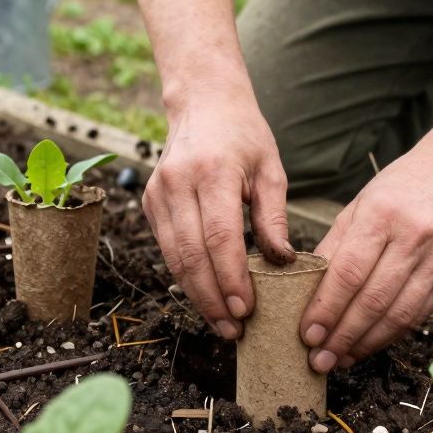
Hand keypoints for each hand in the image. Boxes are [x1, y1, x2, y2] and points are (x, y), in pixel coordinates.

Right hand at [143, 85, 294, 339]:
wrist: (202, 102)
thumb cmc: (244, 136)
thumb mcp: (271, 168)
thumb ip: (273, 217)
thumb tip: (283, 262)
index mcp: (213, 172)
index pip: (219, 237)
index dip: (230, 278)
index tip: (245, 309)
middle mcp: (178, 183)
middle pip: (191, 254)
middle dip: (212, 298)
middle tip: (234, 330)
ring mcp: (158, 193)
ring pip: (173, 258)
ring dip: (197, 295)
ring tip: (221, 322)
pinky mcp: (149, 202)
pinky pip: (167, 248)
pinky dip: (185, 276)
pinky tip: (206, 296)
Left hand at [301, 141, 432, 371]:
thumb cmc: (400, 188)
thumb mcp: (359, 205)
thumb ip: (334, 246)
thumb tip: (305, 290)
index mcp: (383, 214)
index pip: (349, 272)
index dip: (326, 308)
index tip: (307, 333)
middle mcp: (415, 237)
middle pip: (374, 300)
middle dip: (342, 336)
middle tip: (318, 359)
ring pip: (398, 315)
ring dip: (366, 344)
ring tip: (340, 359)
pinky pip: (418, 314)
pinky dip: (390, 335)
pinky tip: (368, 345)